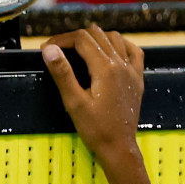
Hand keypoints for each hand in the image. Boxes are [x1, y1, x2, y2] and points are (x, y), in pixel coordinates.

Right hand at [43, 27, 159, 183]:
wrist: (119, 148)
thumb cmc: (96, 129)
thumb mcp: (74, 102)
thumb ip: (62, 73)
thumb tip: (49, 49)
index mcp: (105, 68)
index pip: (81, 39)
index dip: (61, 39)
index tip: (46, 48)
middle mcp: (122, 64)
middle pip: (97, 35)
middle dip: (75, 38)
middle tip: (59, 50)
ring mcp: (132, 70)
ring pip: (115, 38)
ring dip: (96, 38)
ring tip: (79, 49)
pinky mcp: (138, 79)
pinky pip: (133, 51)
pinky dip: (120, 44)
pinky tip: (111, 50)